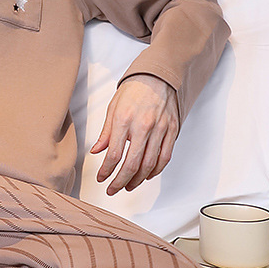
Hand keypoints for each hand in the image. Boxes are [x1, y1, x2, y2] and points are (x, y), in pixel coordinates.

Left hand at [90, 74, 178, 195]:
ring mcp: (160, 130)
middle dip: (120, 181)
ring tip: (127, 186)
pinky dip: (155, 170)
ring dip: (137, 180)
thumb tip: (96, 151)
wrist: (157, 77)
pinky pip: (164, 157)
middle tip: (112, 189)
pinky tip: (146, 176)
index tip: (101, 178)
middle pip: (132, 163)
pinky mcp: (172, 131)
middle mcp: (143, 127)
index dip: (106, 170)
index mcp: (124, 120)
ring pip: (149, 164)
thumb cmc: (133, 91)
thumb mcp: (113, 108)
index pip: (114, 154)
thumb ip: (106, 132)